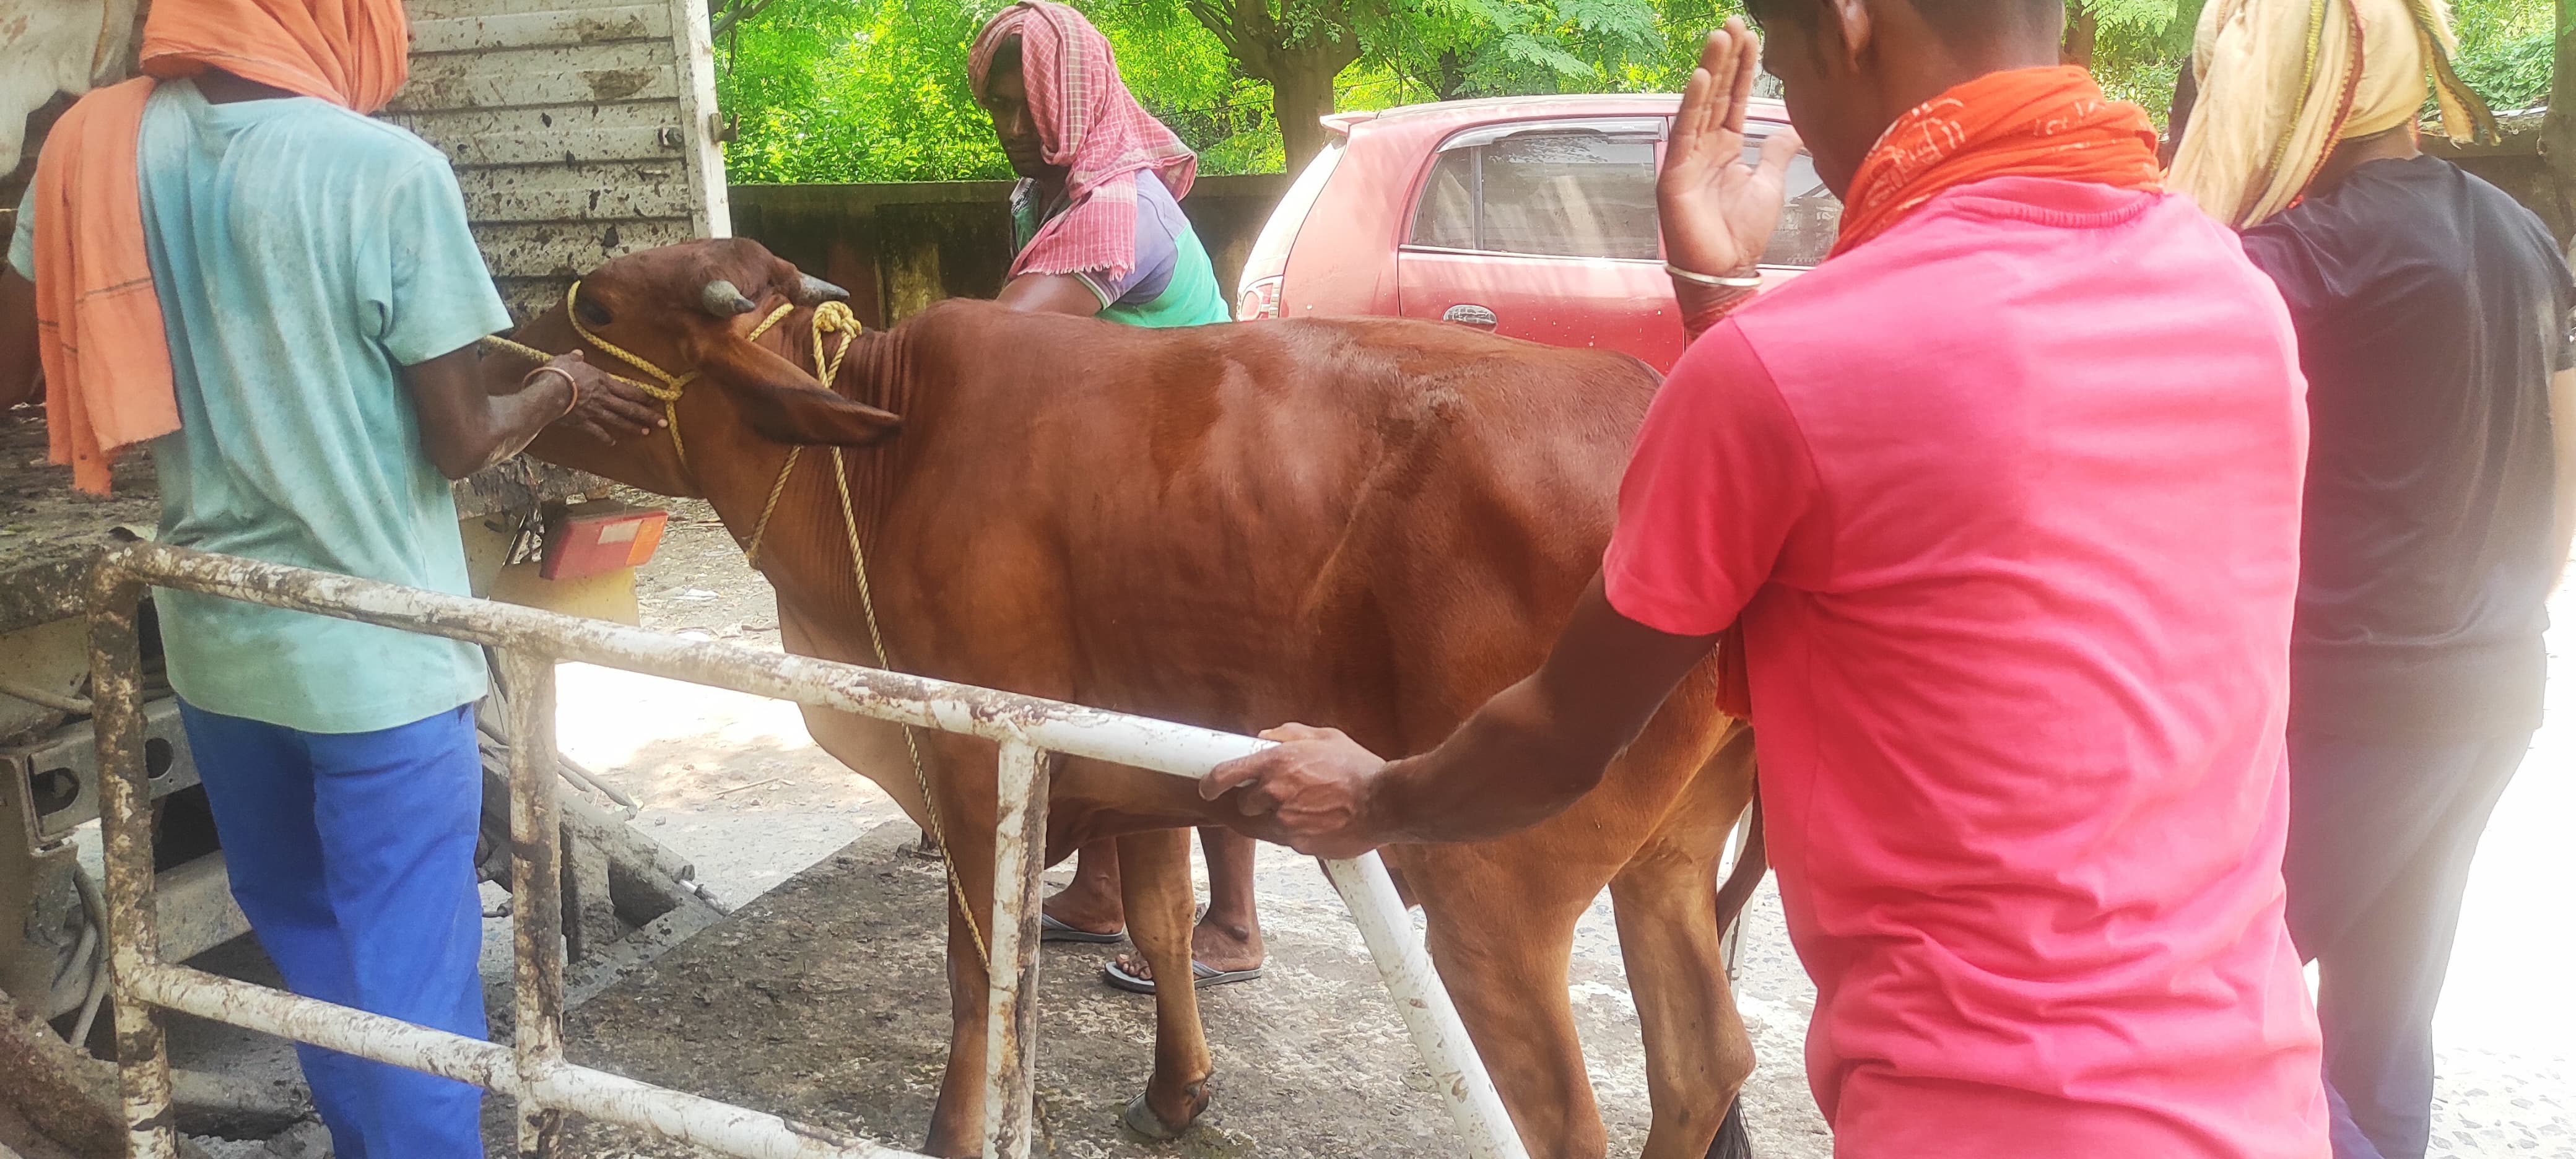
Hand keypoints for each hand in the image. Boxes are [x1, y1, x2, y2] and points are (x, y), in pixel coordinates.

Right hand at [544, 351, 664, 443]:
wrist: (548, 392)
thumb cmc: (559, 373)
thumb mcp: (567, 359)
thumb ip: (575, 358)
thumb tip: (577, 354)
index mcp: (603, 381)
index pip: (629, 390)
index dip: (643, 396)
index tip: (655, 401)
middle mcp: (603, 397)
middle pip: (630, 407)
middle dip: (647, 415)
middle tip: (662, 423)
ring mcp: (594, 411)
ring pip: (618, 420)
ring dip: (632, 427)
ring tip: (646, 432)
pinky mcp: (583, 422)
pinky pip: (597, 431)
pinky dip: (605, 437)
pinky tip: (612, 443)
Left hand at [1199, 724, 1398, 858]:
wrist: (1386, 803)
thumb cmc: (1359, 769)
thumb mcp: (1325, 738)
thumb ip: (1289, 734)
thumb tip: (1264, 736)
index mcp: (1277, 763)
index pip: (1225, 774)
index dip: (1211, 783)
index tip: (1208, 787)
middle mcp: (1276, 794)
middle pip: (1245, 803)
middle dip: (1258, 799)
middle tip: (1284, 792)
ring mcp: (1286, 823)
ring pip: (1265, 824)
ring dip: (1278, 816)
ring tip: (1309, 806)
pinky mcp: (1299, 846)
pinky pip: (1287, 839)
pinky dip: (1297, 831)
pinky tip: (1320, 820)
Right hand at [1658, 20, 1800, 282]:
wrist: (1725, 272)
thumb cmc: (1741, 234)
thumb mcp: (1769, 183)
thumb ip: (1777, 152)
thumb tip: (1795, 129)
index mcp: (1727, 148)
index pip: (1736, 98)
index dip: (1743, 68)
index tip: (1751, 36)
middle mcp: (1704, 147)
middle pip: (1718, 93)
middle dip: (1726, 57)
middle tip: (1734, 21)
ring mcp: (1687, 159)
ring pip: (1702, 105)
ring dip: (1711, 69)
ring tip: (1720, 35)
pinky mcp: (1675, 175)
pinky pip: (1685, 133)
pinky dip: (1693, 104)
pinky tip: (1701, 77)